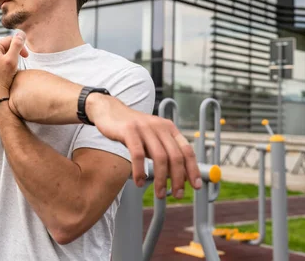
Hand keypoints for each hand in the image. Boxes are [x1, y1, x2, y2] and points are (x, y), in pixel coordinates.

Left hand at [0, 31, 28, 106]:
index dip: (21, 47)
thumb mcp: (12, 59)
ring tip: (12, 70)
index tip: (26, 57)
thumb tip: (21, 33)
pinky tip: (4, 75)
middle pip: (4, 48)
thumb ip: (17, 45)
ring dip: (7, 60)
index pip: (10, 40)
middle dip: (14, 54)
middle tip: (20, 63)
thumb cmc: (2, 78)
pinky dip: (1, 67)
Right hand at [86, 94, 201, 198]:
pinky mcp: (129, 131)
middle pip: (175, 156)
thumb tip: (178, 174)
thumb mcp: (152, 136)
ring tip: (160, 193)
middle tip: (177, 194)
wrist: (109, 110)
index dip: (193, 168)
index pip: (187, 150)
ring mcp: (144, 128)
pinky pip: (138, 155)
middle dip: (178, 178)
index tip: (195, 185)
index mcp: (168, 128)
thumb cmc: (132, 128)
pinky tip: (139, 182)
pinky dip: (140, 171)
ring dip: (161, 179)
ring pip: (159, 157)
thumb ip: (164, 150)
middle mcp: (159, 126)